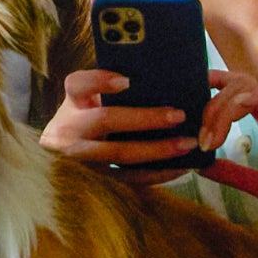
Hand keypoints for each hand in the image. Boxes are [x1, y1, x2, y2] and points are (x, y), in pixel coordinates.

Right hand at [38, 68, 198, 184]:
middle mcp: (70, 129)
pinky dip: (157, 173)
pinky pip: (128, 178)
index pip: (78, 85)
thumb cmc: (93, 116)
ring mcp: (81, 158)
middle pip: (105, 120)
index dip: (100, 81)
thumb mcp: (95, 98)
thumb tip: (183, 78)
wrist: (69, 150)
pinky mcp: (96, 178)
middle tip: (179, 115)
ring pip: (118, 153)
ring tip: (187, 144)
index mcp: (73, 102)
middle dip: (144, 118)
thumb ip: (121, 88)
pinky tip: (181, 167)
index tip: (127, 81)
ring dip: (156, 150)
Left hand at [199, 79, 257, 232]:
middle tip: (200, 136)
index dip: (212, 95)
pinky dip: (255, 97)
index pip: (238, 98)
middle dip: (212, 103)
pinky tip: (237, 113)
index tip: (188, 108)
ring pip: (253, 87)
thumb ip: (238, 175)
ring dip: (225, 107)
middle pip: (239, 87)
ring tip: (213, 137)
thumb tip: (204, 168)